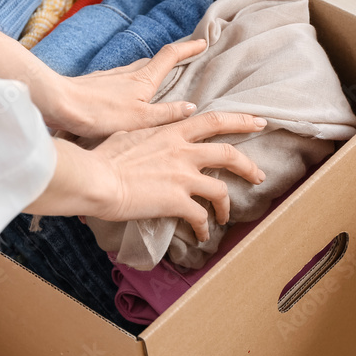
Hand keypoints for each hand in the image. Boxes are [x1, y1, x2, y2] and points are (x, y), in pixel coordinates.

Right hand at [26, 112, 266, 240]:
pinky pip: (201, 217)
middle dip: (249, 165)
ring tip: (226, 215)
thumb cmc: (104, 157)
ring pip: (221, 189)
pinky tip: (202, 235)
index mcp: (172, 132)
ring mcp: (183, 176)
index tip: (258, 122)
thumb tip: (149, 137)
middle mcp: (183, 151)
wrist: (96, 179)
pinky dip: (205, 227)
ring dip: (227, 205)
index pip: (214, 121)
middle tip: (260, 175)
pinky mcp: (177, 201)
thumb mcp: (131, 134)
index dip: (240, 121)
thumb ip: (150, 134)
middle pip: (229, 153)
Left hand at [41, 39, 207, 139]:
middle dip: (172, 58)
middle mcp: (128, 73)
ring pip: (136, 69)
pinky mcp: (95, 85)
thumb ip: (167, 114)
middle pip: (154, 60)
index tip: (203, 41)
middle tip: (185, 58)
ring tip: (158, 77)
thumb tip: (191, 107)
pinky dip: (130, 81)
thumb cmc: (99, 113)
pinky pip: (120, 79)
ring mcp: (110, 77)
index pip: (171, 56)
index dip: (189, 48)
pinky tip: (125, 93)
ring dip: (150, 69)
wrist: (58, 104)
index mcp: (143, 80)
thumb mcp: (141, 119)